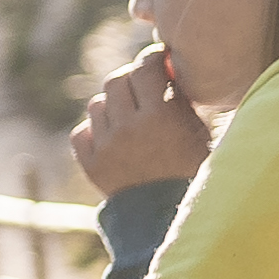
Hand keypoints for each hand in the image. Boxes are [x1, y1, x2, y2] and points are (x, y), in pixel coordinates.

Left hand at [71, 42, 204, 195]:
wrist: (172, 219)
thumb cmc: (194, 173)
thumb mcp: (197, 133)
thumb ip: (179, 101)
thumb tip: (166, 73)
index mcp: (159, 117)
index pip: (145, 68)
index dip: (151, 59)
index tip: (158, 60)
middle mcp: (127, 128)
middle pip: (116, 80)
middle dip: (130, 79)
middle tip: (142, 86)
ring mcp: (106, 146)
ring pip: (97, 104)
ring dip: (112, 105)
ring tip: (128, 116)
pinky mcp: (91, 164)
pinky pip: (81, 132)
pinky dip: (93, 130)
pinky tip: (110, 136)